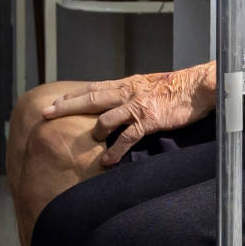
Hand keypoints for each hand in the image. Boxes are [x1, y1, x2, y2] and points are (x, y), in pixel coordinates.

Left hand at [40, 63, 216, 164]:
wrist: (198, 87)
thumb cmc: (178, 88)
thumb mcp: (150, 86)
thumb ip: (134, 93)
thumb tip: (121, 102)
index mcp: (127, 84)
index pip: (94, 87)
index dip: (73, 94)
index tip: (55, 100)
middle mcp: (128, 92)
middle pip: (90, 99)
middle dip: (66, 106)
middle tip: (46, 113)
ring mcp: (137, 106)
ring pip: (106, 118)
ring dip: (93, 132)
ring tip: (84, 144)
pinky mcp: (149, 120)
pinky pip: (127, 137)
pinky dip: (115, 150)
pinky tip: (107, 161)